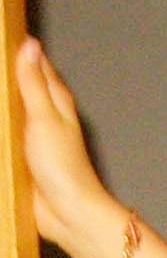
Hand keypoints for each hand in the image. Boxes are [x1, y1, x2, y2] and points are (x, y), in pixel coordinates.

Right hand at [15, 38, 120, 252]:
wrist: (68, 214)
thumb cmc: (64, 167)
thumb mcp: (45, 117)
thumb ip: (33, 82)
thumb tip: (29, 44)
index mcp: (53, 99)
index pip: (33, 62)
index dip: (15, 47)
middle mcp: (43, 114)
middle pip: (16, 84)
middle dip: (2, 74)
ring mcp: (30, 135)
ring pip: (8, 108)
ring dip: (1, 103)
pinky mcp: (20, 156)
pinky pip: (4, 136)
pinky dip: (0, 128)